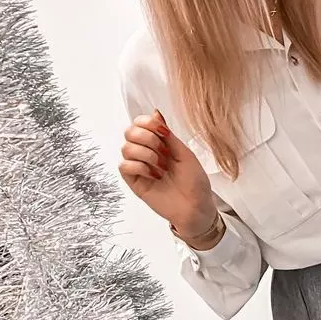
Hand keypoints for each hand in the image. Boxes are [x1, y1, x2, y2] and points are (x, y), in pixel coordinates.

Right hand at [118, 110, 216, 235]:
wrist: (196, 206)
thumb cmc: (194, 181)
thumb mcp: (185, 153)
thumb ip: (168, 135)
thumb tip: (156, 113)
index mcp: (160, 143)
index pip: (140, 123)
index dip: (147, 122)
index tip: (162, 131)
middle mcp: (146, 152)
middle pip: (129, 132)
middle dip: (147, 137)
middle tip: (163, 151)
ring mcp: (139, 167)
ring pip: (125, 148)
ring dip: (146, 154)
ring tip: (161, 167)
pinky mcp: (134, 182)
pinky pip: (124, 166)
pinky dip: (140, 167)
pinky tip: (154, 176)